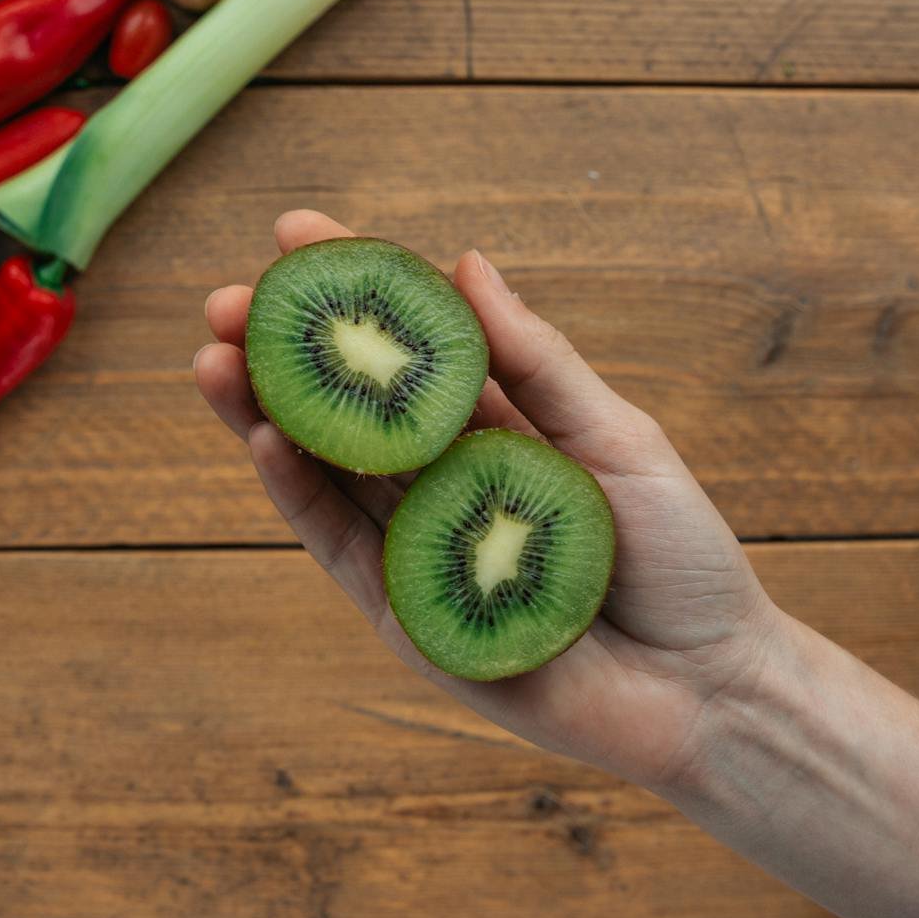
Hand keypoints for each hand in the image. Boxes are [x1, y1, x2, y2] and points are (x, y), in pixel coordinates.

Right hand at [194, 211, 783, 791]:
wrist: (705, 687)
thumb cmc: (679, 555)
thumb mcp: (618, 439)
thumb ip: (538, 364)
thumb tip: (466, 263)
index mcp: (494, 425)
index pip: (408, 342)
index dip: (351, 286)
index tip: (294, 230)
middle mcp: (442, 478)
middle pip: (346, 403)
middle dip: (281, 349)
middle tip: (225, 301)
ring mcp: (414, 544)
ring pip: (323, 467)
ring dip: (263, 413)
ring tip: (212, 359)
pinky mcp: (401, 612)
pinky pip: (336, 543)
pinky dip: (296, 491)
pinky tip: (262, 438)